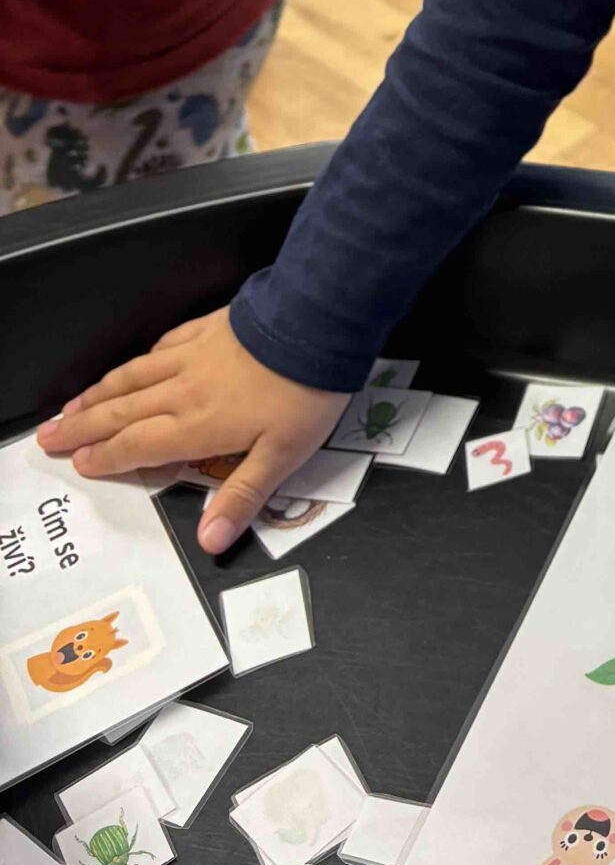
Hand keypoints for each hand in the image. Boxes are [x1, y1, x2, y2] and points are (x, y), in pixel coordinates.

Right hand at [36, 308, 350, 555]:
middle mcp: (184, 390)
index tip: (78, 463)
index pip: (138, 446)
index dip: (106, 458)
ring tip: (72, 405)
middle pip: (120, 411)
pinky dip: (139, 360)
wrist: (317, 323)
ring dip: (98, 393)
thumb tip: (210, 541)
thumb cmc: (304, 392)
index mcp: (197, 425)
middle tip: (48, 436)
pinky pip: (162, 346)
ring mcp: (194, 355)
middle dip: (81, 427)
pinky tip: (134, 364)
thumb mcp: (283, 456)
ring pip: (132, 377)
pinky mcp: (209, 328)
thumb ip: (242, 496)